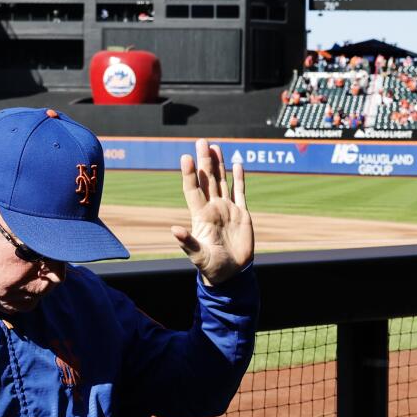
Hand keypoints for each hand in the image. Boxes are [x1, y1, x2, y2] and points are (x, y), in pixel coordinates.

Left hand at [171, 139, 253, 284]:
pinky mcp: (242, 214)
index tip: (186, 157)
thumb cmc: (211, 267)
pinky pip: (240, 192)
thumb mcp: (197, 256)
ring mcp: (227, 210)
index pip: (193, 190)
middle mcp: (213, 209)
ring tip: (215, 147)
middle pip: (207, 180)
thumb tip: (174, 230)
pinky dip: (238, 178)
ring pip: (222, 181)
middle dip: (204, 161)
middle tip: (201, 141)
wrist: (231, 275)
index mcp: (201, 216)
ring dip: (218, 165)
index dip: (190, 174)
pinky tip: (236, 164)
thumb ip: (187, 242)